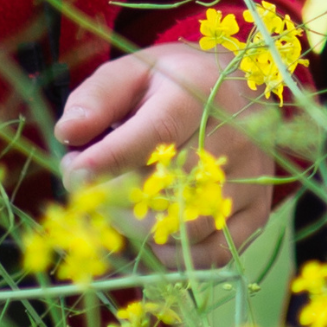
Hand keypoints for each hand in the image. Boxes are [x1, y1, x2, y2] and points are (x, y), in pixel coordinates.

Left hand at [54, 44, 279, 259]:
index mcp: (199, 94)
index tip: (73, 171)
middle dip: (111, 195)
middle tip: (85, 184)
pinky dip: (172, 254)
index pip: (156, 134)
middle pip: (165, 187)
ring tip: (114, 206)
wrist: (238, 90)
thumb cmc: (173, 84)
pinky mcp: (258, 211)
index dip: (109, 160)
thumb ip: (97, 98)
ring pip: (186, 227)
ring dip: (134, 227)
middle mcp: (233, 136)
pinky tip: (147, 234)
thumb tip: (68, 133)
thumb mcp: (132, 72)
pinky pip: (213, 253)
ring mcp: (250, 177)